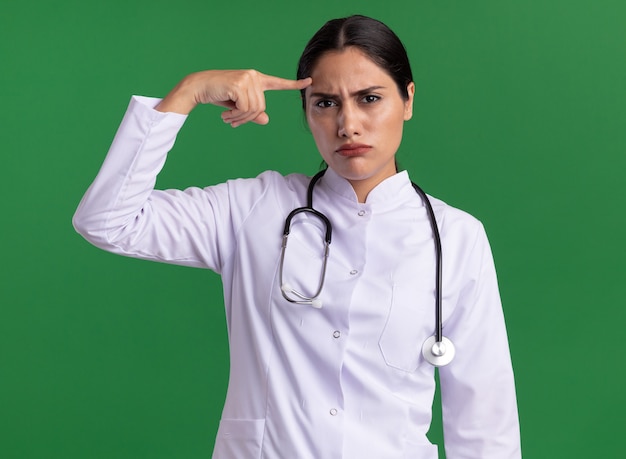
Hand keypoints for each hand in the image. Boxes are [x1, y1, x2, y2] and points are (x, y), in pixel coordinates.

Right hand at [156, 70, 311, 126]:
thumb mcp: (238, 107)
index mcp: (256, 80)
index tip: (309, 81)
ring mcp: (247, 79)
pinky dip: (236, 116)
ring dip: (240, 119)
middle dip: (247, 118)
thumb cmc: (218, 96)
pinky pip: (245, 108)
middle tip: (233, 122)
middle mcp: (253, 77)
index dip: (293, 84)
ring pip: (254, 109)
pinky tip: (225, 114)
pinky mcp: (239, 84)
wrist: (199, 87)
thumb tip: (265, 119)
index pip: (278, 83)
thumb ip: (253, 112)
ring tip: (228, 118)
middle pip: (262, 107)